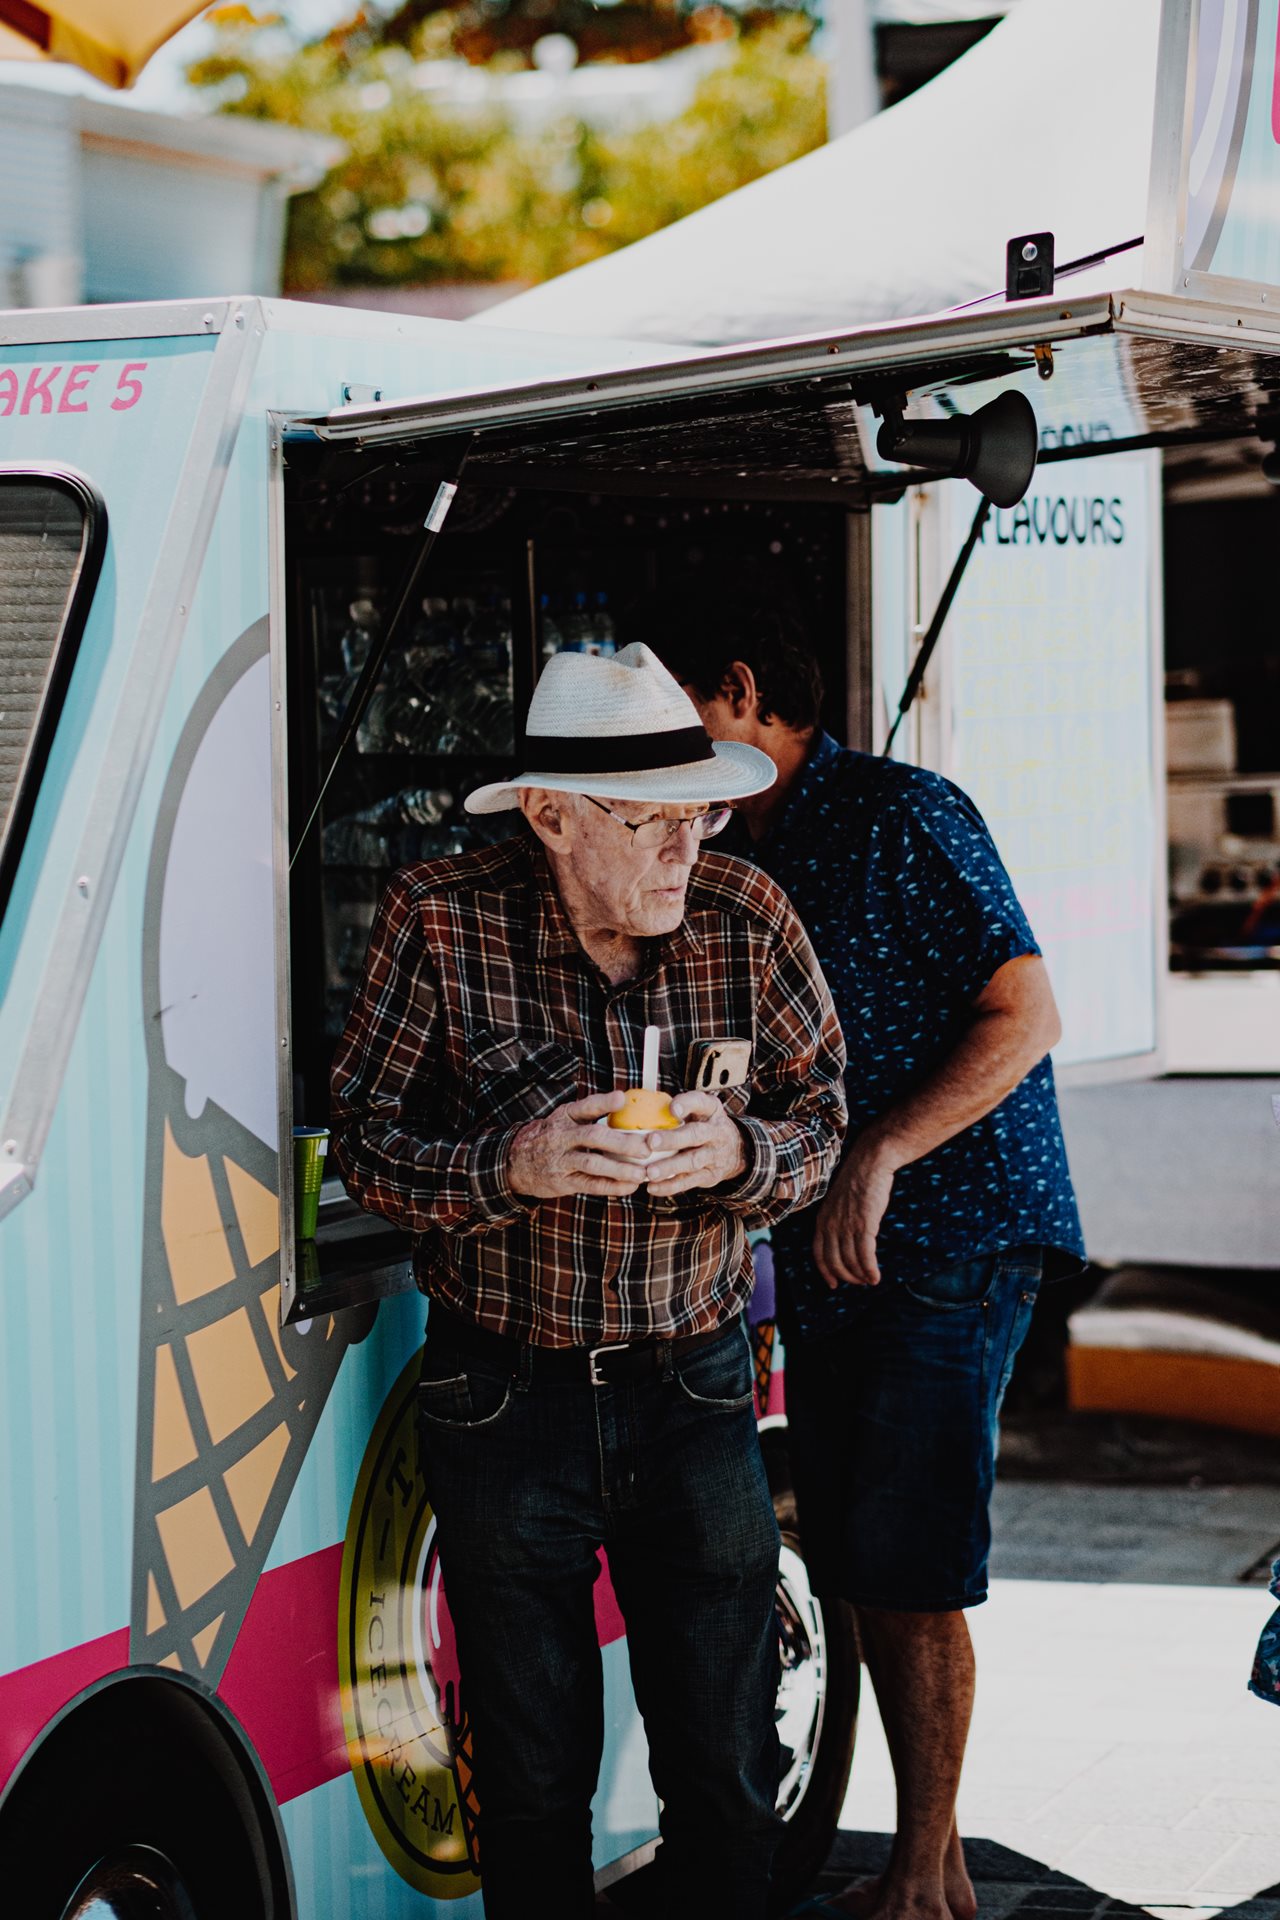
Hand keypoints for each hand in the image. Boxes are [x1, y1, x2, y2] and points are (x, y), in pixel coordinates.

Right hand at [508, 1091, 651, 1199]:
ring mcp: (561, 1159)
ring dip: (620, 1168)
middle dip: (623, 1142)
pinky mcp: (563, 1181)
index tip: (622, 1099)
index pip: (585, 1106)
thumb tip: (627, 1102)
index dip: (603, 1102)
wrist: (516, 1162)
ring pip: (593, 1162)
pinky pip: (590, 1184)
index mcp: (565, 1116)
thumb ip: (590, 1113)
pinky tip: (630, 1186)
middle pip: (594, 1136)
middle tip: (647, 1147)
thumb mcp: (564, 1119)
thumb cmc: (552, 1137)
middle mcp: (562, 1136)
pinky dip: (611, 1186)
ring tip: (643, 1173)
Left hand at [642, 1090, 747, 1197]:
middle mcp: (715, 1132)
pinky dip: (670, 1186)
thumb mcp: (700, 1110)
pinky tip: (653, 1187)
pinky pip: (689, 1181)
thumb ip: (678, 1107)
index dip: (687, 1105)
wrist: (736, 1151)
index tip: (672, 1108)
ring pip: (692, 1161)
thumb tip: (639, 1105)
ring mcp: (713, 1155)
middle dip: (673, 1139)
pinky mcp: (710, 1175)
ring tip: (650, 1172)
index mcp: (711, 1110)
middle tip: (651, 1142)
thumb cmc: (705, 1125)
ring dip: (670, 1167)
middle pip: (695, 1134)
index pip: (701, 1103)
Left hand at [812, 1138, 898, 1287]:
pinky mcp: (864, 1225)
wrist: (870, 1161)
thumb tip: (844, 1240)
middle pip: (835, 1262)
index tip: (833, 1285)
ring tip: (871, 1280)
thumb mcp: (838, 1201)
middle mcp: (831, 1225)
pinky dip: (870, 1270)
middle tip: (859, 1282)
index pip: (818, 1254)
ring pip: (851, 1262)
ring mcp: (846, 1225)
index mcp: (822, 1219)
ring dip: (861, 1276)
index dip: (825, 1272)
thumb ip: (837, 1220)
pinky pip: (865, 1256)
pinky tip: (876, 1276)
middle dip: (847, 1277)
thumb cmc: (858, 1179)